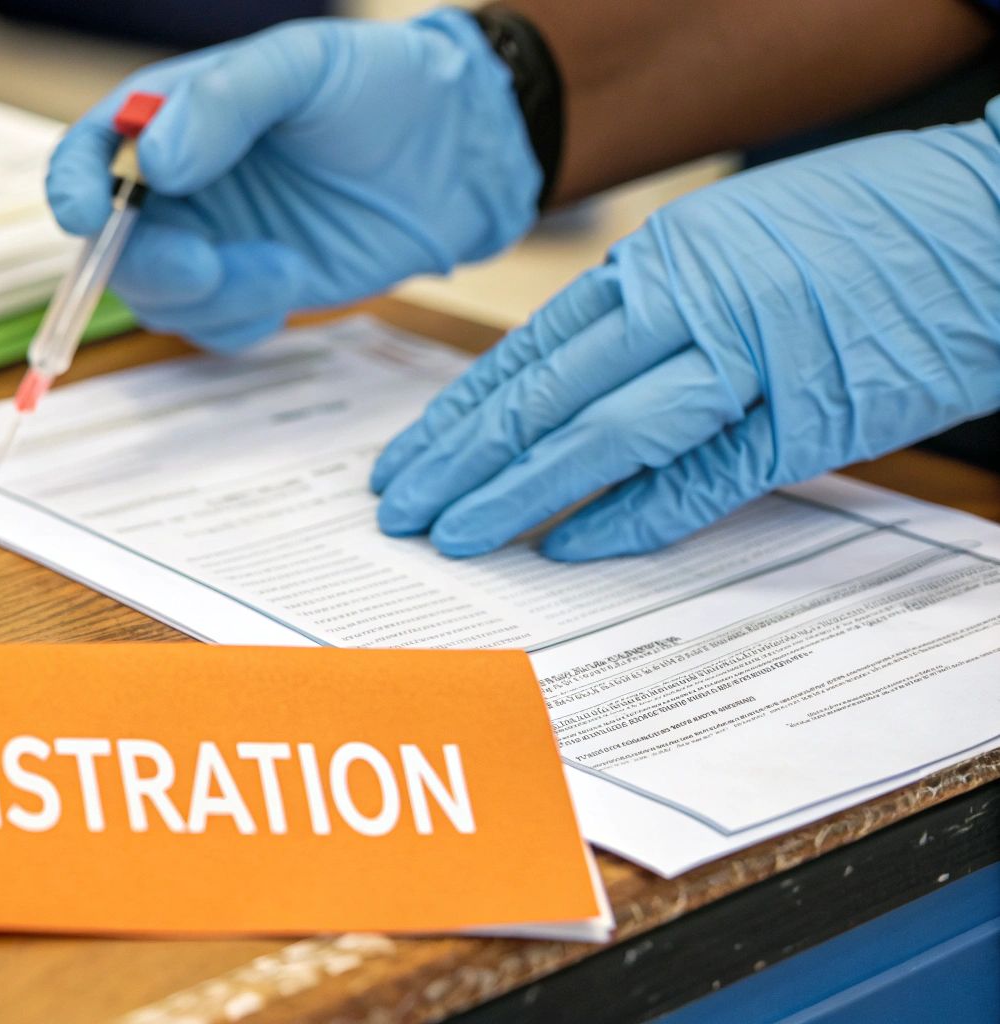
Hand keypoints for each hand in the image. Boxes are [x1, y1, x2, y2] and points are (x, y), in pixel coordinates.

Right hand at [45, 12, 539, 350]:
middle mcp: (177, 185)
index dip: (73, 188)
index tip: (84, 216)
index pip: (89, 154)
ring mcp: (212, 240)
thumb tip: (153, 156)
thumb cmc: (382, 87)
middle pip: (112, 243)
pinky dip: (240, 320)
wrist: (459, 152)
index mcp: (171, 116)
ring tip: (286, 267)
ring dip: (211, 297)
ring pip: (159, 296)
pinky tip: (290, 283)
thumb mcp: (305, 65)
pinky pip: (211, 327)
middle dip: (149, 264)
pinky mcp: (250, 287)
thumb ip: (226, 100)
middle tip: (205, 266)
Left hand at [371, 107, 999, 559]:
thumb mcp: (734, 239)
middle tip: (403, 509)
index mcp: (665, 260)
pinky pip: (704, 475)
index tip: (408, 458)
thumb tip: (570, 381)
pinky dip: (636, 514)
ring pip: (604, 432)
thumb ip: (654, 307)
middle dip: (462, 459)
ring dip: (521, 490)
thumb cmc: (863, 232)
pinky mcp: (812, 415)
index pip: (530, 350)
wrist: (992, 219)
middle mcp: (691, 301)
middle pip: (546, 392)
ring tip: (458, 535)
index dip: (459, 412)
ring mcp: (750, 356)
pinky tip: (572, 545)